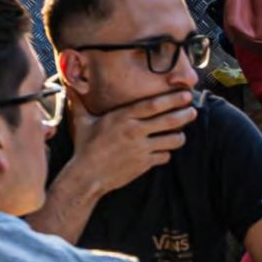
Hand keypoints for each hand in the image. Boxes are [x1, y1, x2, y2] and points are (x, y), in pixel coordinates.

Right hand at [69, 89, 197, 190]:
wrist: (87, 176)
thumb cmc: (84, 147)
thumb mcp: (82, 122)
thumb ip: (80, 102)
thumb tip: (68, 85)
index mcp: (123, 117)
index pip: (154, 105)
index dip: (172, 99)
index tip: (185, 94)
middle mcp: (135, 131)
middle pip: (169, 120)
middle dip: (185, 114)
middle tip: (192, 111)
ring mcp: (141, 149)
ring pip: (172, 140)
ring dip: (179, 137)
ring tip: (179, 134)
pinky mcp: (144, 164)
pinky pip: (164, 156)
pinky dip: (166, 153)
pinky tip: (163, 151)